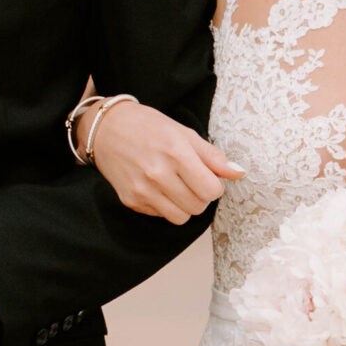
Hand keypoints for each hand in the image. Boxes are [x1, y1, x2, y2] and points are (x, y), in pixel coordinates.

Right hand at [87, 100, 241, 223]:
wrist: (107, 128)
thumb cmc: (148, 127)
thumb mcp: (184, 134)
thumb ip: (213, 156)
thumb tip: (239, 172)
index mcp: (176, 154)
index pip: (211, 191)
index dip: (214, 186)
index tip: (206, 176)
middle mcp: (158, 175)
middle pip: (198, 207)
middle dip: (200, 196)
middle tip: (190, 180)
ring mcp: (143, 190)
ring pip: (180, 217)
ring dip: (184, 205)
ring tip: (175, 186)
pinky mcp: (131, 200)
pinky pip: (161, 215)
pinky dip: (164, 206)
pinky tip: (157, 187)